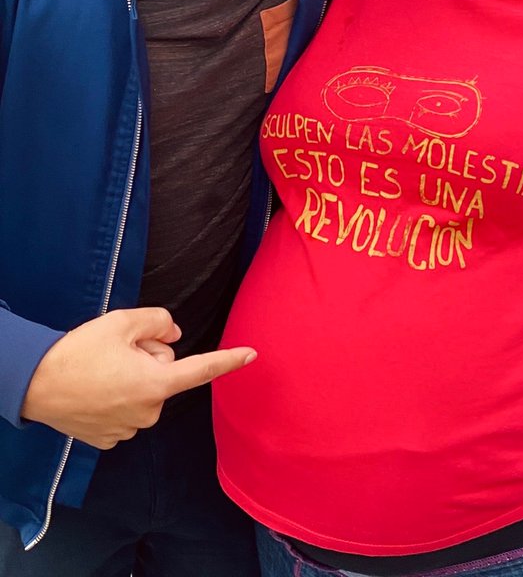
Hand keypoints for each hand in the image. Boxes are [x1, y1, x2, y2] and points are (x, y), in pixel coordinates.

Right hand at [20, 308, 255, 448]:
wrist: (32, 384)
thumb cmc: (79, 352)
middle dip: (150, 359)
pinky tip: (95, 391)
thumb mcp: (124, 322)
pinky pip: (127, 411)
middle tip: (117, 353)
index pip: (202, 369)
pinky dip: (117, 398)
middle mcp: (148, 412)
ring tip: (101, 372)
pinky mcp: (109, 440)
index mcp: (157, 384)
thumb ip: (160, 322)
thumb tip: (174, 335)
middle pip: (165, 374)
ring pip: (146, 392)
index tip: (252, 355)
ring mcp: (128, 430)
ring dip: (132, 379)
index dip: (229, 361)